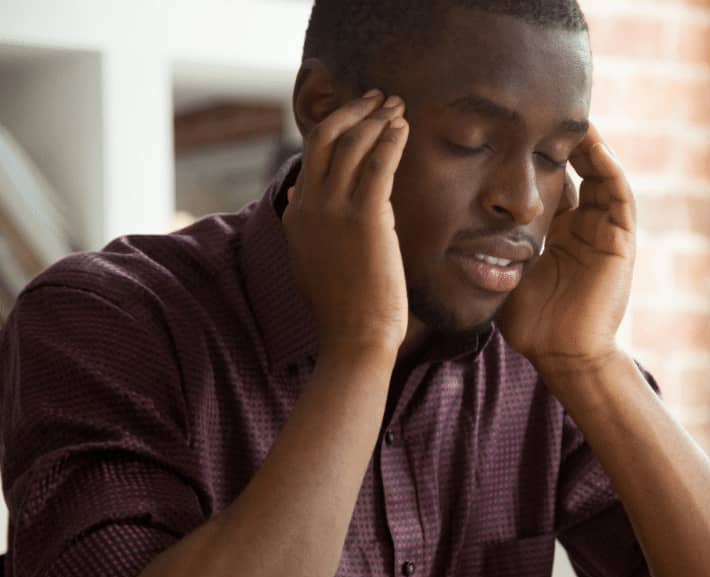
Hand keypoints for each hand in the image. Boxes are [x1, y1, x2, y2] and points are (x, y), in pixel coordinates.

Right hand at [282, 92, 410, 356]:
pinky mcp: (365, 217)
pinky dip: (390, 138)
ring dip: (377, 117)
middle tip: (378, 97)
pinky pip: (378, 163)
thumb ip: (306, 225)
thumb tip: (298, 196)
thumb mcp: (312, 260)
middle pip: (324, 137)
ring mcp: (334, 209)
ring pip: (352, 143)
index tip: (359, 116)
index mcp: (297, 215)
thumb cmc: (345, 307)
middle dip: (353, 110)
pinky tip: (403, 127)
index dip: (336, 128)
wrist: (356, 337)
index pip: (311, 156)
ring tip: (397, 105)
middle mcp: (309, 205)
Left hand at [498, 125, 635, 375]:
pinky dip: (609, 167)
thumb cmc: (530, 323)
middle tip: (544, 110)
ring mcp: (604, 232)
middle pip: (577, 171)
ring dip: (589, 145)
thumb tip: (443, 228)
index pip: (550, 183)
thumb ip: (485, 248)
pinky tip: (592, 145)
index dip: (536, 156)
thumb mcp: (502, 273)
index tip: (514, 129)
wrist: (561, 354)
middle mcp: (583, 228)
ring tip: (571, 117)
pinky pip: (618, 194)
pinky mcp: (621, 240)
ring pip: (601, 174)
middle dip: (563, 141)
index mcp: (557, 235)